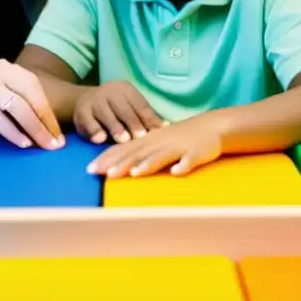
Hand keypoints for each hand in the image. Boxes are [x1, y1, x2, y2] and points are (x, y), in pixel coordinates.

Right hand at [0, 59, 64, 149]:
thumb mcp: (7, 96)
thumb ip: (25, 107)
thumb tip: (51, 132)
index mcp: (13, 70)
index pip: (36, 90)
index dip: (49, 114)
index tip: (59, 136)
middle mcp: (1, 72)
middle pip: (29, 97)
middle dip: (44, 122)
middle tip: (54, 144)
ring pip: (16, 106)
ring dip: (32, 128)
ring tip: (42, 145)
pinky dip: (12, 132)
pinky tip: (22, 142)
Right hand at [73, 81, 164, 143]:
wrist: (85, 101)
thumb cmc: (116, 109)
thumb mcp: (130, 107)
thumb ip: (145, 117)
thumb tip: (167, 127)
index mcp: (126, 90)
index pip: (140, 105)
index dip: (149, 119)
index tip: (158, 132)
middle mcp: (110, 92)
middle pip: (123, 108)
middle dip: (133, 123)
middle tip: (141, 138)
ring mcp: (94, 101)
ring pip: (106, 114)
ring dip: (115, 128)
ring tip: (123, 140)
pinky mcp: (81, 112)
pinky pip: (88, 122)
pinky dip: (94, 130)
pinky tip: (100, 139)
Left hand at [87, 116, 221, 178]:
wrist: (211, 127)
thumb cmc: (178, 137)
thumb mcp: (155, 141)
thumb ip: (137, 152)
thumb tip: (113, 165)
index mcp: (148, 140)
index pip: (123, 149)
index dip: (107, 159)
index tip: (90, 169)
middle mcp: (159, 142)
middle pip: (138, 153)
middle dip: (120, 164)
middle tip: (104, 174)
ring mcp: (178, 147)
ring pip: (161, 156)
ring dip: (148, 164)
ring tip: (134, 173)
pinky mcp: (195, 153)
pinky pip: (189, 160)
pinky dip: (183, 165)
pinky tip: (176, 171)